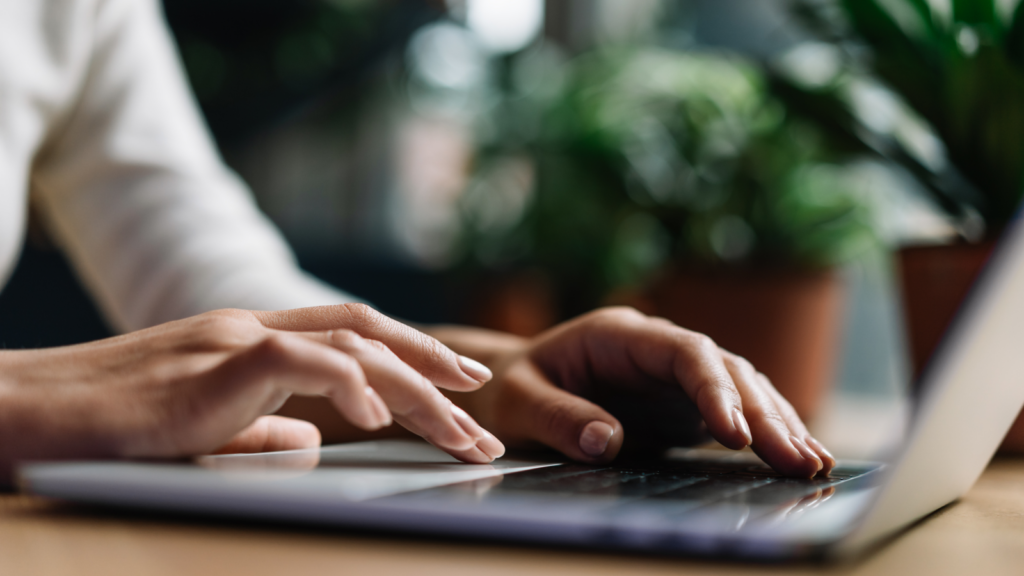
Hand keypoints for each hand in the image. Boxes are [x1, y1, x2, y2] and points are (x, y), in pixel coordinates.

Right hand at [0, 305, 504, 481]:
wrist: (28, 413)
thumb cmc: (109, 426)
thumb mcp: (203, 429)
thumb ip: (261, 429)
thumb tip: (313, 442)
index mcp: (255, 341)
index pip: (353, 335)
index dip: (413, 355)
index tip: (460, 385)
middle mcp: (255, 327)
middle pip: (370, 337)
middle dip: (435, 371)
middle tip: (485, 408)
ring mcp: (235, 338)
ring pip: (353, 346)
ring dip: (415, 391)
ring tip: (461, 430)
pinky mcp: (214, 361)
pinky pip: (301, 361)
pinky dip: (349, 384)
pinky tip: (379, 419)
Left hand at [439, 307, 834, 477]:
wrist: (510, 386)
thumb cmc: (510, 389)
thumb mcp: (518, 401)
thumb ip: (557, 417)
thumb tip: (605, 442)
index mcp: (619, 335)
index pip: (684, 352)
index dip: (714, 388)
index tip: (734, 432)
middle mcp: (656, 348)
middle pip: (725, 369)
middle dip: (764, 413)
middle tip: (796, 459)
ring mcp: (673, 375)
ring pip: (740, 388)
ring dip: (778, 423)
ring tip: (813, 464)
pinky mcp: (681, 403)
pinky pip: (733, 412)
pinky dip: (765, 433)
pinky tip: (797, 457)